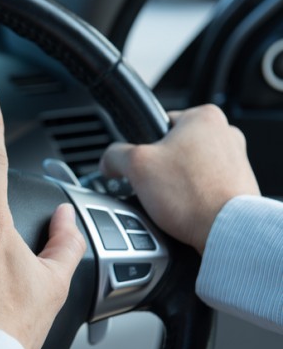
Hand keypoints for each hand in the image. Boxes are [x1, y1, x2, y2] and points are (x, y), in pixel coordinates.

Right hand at [100, 104, 259, 253]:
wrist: (226, 232)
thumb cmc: (192, 196)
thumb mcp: (136, 165)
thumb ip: (115, 154)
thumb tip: (109, 161)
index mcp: (204, 117)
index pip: (158, 124)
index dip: (142, 147)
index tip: (139, 165)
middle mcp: (226, 133)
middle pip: (173, 148)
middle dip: (160, 168)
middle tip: (153, 186)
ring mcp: (236, 160)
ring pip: (189, 169)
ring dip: (177, 184)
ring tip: (172, 201)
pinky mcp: (239, 185)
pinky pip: (204, 187)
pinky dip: (193, 198)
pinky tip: (186, 209)